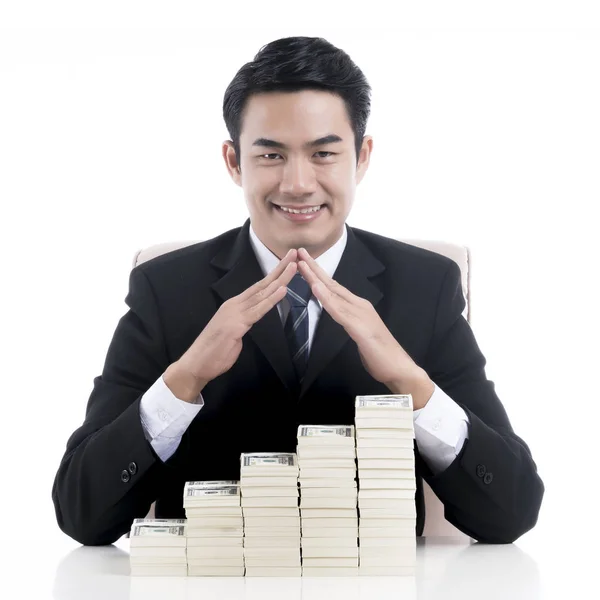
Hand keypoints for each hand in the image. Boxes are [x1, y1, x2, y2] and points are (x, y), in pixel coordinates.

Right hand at [165, 249, 298, 401]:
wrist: (196, 364)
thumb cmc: (215, 351)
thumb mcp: (234, 332)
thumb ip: (245, 322)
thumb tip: (254, 318)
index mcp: (235, 305)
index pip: (259, 287)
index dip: (275, 274)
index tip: (289, 263)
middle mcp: (235, 304)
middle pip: (262, 284)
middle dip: (280, 269)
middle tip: (295, 254)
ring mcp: (235, 313)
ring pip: (262, 293)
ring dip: (280, 279)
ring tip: (294, 266)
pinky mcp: (236, 325)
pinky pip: (258, 311)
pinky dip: (271, 300)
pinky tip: (283, 290)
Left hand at [297, 247, 434, 408]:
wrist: (398, 367)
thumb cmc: (379, 354)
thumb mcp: (359, 334)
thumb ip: (348, 322)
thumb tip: (337, 315)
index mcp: (357, 307)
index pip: (333, 288)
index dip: (317, 274)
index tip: (303, 262)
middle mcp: (359, 306)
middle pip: (332, 284)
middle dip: (314, 268)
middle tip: (299, 251)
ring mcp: (360, 315)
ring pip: (334, 293)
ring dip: (316, 278)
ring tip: (302, 264)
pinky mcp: (360, 328)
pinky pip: (339, 312)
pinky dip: (327, 299)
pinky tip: (317, 289)